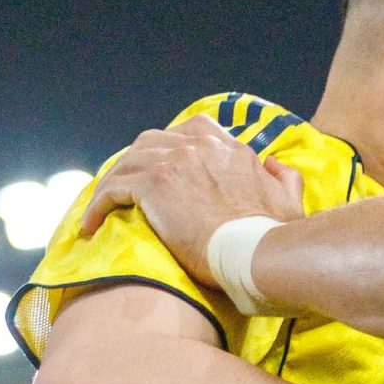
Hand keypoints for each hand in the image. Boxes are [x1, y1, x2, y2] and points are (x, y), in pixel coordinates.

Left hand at [80, 116, 305, 286]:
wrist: (257, 252)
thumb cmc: (274, 236)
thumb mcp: (291, 201)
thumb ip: (285, 177)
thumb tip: (273, 164)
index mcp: (230, 149)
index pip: (194, 131)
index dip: (173, 146)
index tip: (164, 166)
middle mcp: (199, 146)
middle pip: (153, 140)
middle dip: (137, 161)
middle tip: (127, 187)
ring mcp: (174, 161)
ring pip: (128, 161)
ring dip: (113, 182)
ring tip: (104, 205)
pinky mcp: (152, 184)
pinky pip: (113, 189)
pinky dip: (99, 204)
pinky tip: (92, 224)